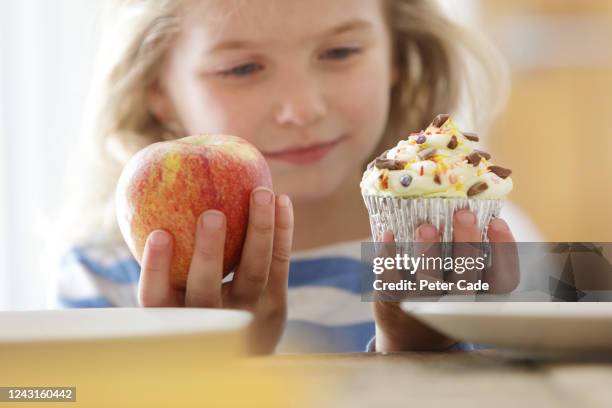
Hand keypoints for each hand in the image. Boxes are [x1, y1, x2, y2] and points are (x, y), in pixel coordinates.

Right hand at [137, 187, 293, 354]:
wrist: (243, 354)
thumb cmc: (196, 308)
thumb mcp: (174, 297)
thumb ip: (164, 261)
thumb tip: (152, 196)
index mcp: (175, 317)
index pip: (156, 298)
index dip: (155, 268)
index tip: (158, 234)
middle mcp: (211, 320)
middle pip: (206, 291)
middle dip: (209, 253)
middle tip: (211, 216)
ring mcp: (248, 313)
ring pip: (253, 272)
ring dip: (258, 230)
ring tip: (260, 193)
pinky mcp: (275, 305)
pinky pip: (279, 263)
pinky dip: (281, 231)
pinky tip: (281, 200)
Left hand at [373, 209, 517, 351]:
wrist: (410, 330)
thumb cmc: (444, 290)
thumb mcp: (464, 277)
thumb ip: (471, 249)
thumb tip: (471, 201)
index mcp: (480, 296)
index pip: (502, 279)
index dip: (503, 251)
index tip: (496, 222)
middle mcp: (455, 304)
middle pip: (466, 278)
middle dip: (466, 245)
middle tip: (464, 214)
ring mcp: (424, 305)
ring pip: (429, 282)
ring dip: (428, 254)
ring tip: (425, 227)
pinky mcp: (395, 303)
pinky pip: (391, 281)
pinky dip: (388, 258)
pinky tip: (388, 234)